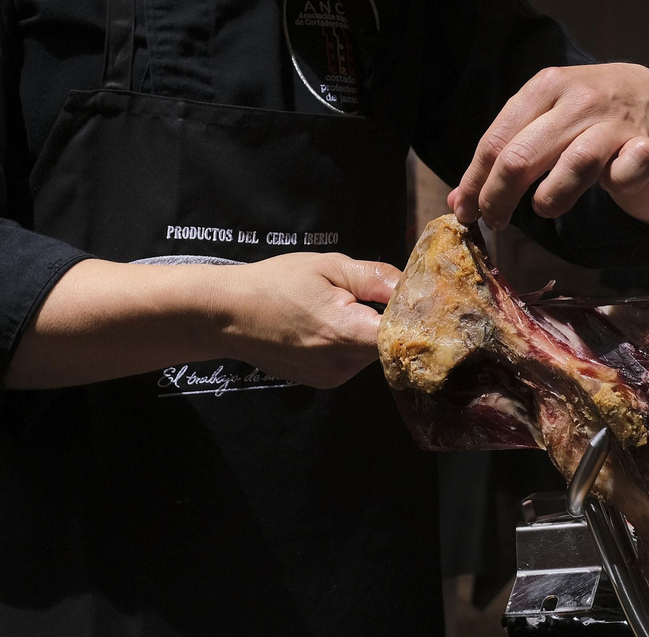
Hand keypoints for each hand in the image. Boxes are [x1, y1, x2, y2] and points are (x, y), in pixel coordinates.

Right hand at [221, 253, 400, 388]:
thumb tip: (412, 284)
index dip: (416, 315)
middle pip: (392, 343)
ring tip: (346, 306)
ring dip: (372, 330)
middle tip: (379, 292)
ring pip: (375, 353)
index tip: (420, 297)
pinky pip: (355, 360)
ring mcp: (333, 377)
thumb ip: (375, 277)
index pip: (405, 334)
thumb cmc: (275, 283)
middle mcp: (342, 364)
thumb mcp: (328, 266)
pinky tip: (332, 323)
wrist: (228, 315)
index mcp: (346, 333)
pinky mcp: (324, 382)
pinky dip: (354, 342)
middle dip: (393, 318)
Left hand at [449, 63, 648, 230]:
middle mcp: (578, 99)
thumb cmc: (585, 113)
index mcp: (544, 86)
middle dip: (498, 198)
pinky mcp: (648, 145)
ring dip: (549, 200)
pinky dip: (616, 185)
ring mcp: (615, 121)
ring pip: (572, 167)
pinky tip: (611, 184)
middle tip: (495, 222)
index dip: (475, 183)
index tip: (466, 212)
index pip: (495, 142)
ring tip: (544, 208)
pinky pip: (626, 174)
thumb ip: (504, 153)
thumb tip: (458, 203)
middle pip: (521, 157)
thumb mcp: (543, 118)